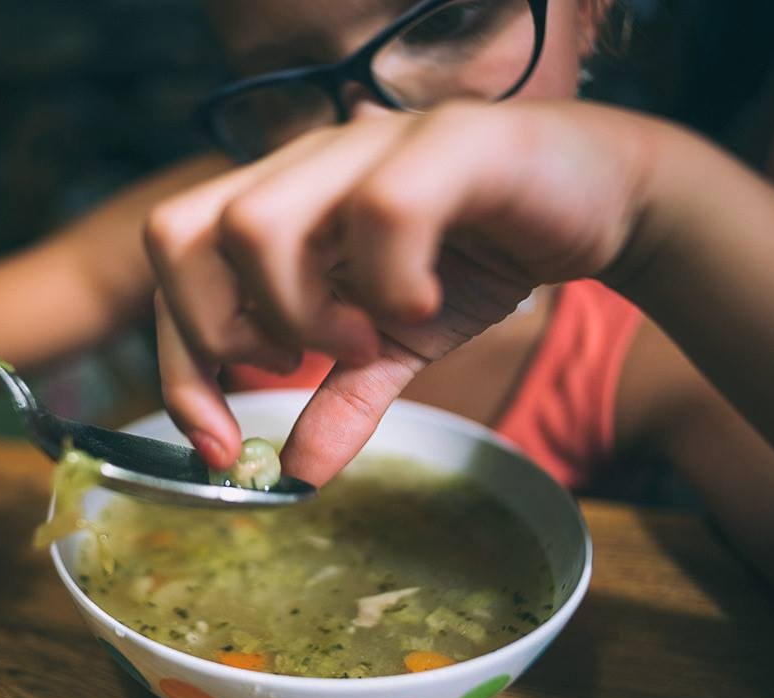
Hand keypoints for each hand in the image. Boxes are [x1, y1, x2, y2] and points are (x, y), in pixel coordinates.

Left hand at [145, 101, 657, 483]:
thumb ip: (343, 399)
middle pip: (178, 234)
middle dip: (216, 331)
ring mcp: (369, 144)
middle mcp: (306, 163)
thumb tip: (296, 477)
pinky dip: (387, 285)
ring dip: (297, 313)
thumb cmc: (478, 257)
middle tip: (291, 366)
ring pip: (256, 223)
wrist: (600, 197)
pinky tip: (420, 307)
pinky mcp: (448, 144)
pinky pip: (381, 212)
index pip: (173, 265)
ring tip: (361, 339)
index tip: (216, 447)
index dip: (178, 363)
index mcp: (280, 200)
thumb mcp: (398, 343)